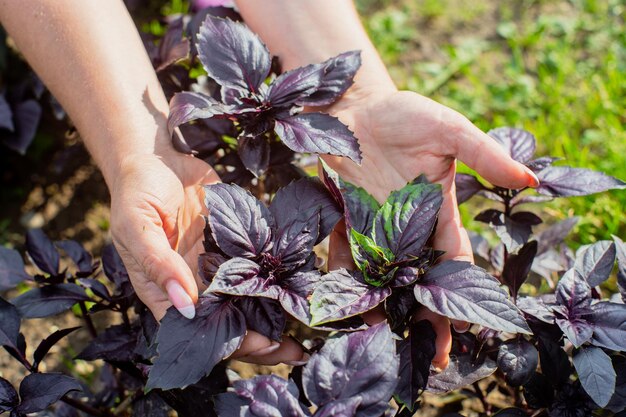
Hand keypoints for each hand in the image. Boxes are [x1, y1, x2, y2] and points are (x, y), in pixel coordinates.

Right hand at [109, 150, 304, 364]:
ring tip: (307, 321)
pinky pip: (259, 262)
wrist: (158, 157)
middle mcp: (196, 284)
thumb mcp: (137, 228)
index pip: (200, 331)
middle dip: (263, 338)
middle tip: (296, 349)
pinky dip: (279, 274)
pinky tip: (303, 283)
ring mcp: (219, 264)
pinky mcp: (237, 241)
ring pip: (250, 297)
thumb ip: (159, 266)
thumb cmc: (136, 194)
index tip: (263, 346)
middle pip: (231, 321)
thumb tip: (186, 307)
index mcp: (167, 292)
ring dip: (276, 311)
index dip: (231, 343)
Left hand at [324, 87, 537, 367]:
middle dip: (425, 314)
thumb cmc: (407, 115)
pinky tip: (341, 306)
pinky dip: (343, 278)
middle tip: (429, 354)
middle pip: (419, 277)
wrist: (356, 108)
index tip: (465, 324)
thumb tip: (528, 179)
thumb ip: (483, 154)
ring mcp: (373, 225)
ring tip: (383, 341)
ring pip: (382, 275)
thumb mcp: (449, 129)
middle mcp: (406, 226)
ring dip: (383, 306)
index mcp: (436, 210)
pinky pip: (344, 254)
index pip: (453, 259)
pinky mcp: (343, 219)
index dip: (460, 290)